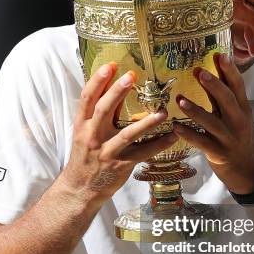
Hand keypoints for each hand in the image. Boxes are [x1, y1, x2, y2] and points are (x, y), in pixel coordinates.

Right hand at [61, 63, 176, 205]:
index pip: (87, 98)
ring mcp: (107, 151)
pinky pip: (143, 153)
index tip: (111, 65)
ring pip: (127, 134)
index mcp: (82, 124)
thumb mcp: (86, 132)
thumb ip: (102, 113)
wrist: (80, 188)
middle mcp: (92, 136)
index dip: (98, 80)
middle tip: (131, 76)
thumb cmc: (85, 156)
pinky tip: (173, 136)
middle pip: (104, 110)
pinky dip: (159, 144)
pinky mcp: (121, 165)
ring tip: (163, 111)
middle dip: (117, 92)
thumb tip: (118, 88)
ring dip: (146, 122)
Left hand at [173, 53, 253, 193]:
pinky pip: (201, 142)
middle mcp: (238, 122)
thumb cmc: (238, 137)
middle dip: (214, 85)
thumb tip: (204, 72)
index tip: (220, 55)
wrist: (249, 170)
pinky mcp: (218, 153)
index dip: (229, 71)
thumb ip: (220, 97)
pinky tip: (175, 127)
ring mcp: (228, 138)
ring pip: (212, 122)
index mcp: (243, 109)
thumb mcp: (235, 116)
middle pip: (227, 100)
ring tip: (180, 100)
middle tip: (200, 72)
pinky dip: (188, 134)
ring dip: (195, 110)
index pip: (238, 87)